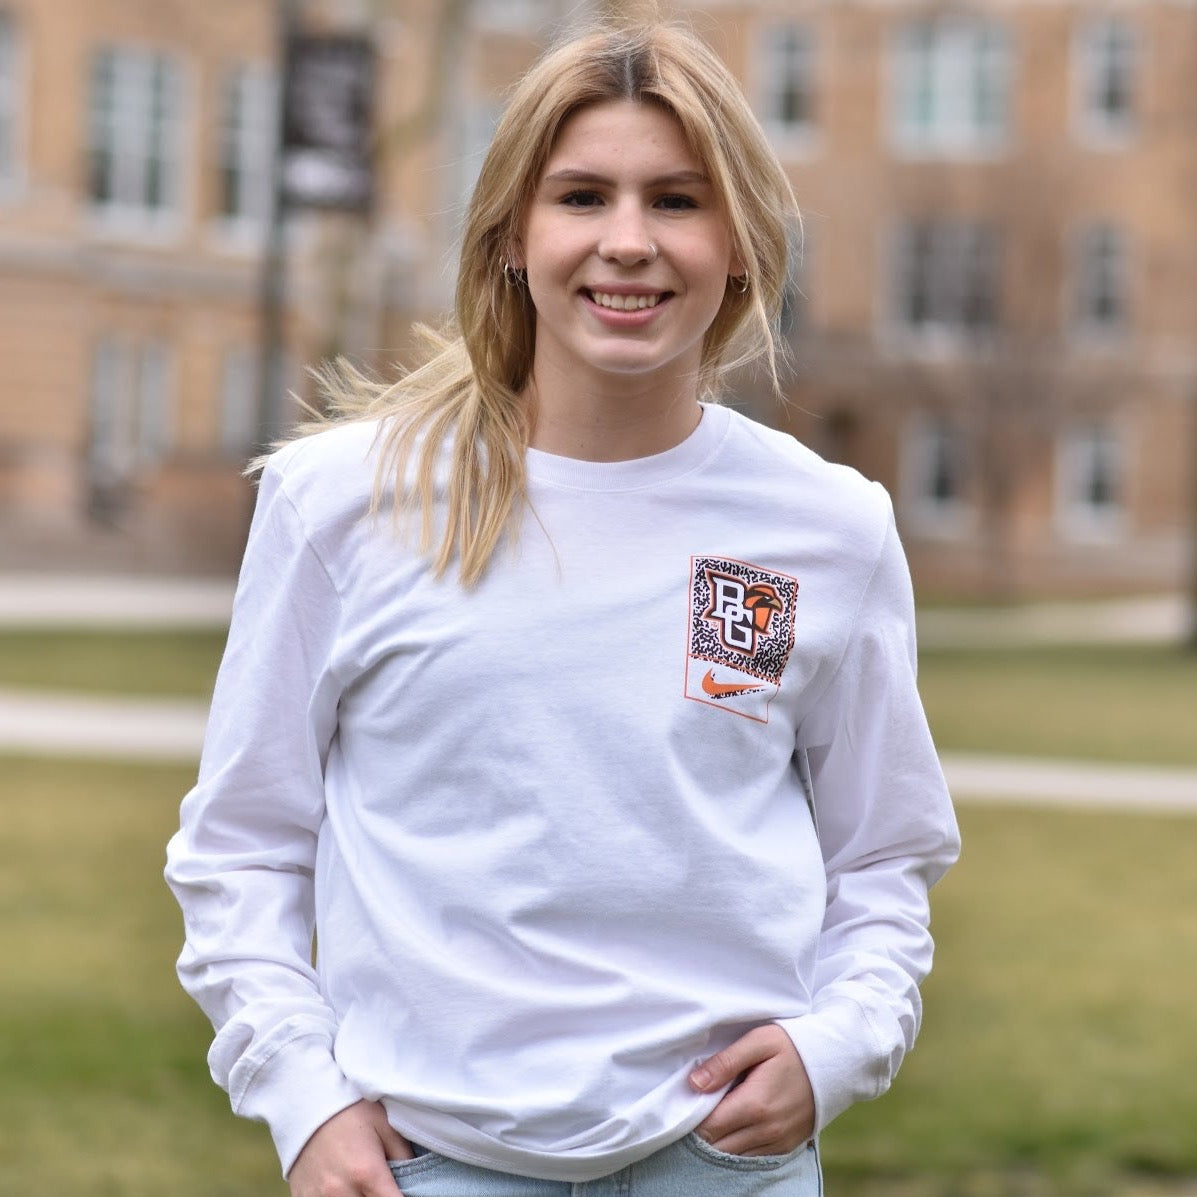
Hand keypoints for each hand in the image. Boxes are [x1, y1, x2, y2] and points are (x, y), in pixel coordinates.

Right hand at [288, 1100, 410, 1195]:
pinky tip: (343, 1187)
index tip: (406, 1192)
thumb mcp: (385, 1124)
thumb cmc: (350, 1111)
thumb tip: (416, 1179)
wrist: (305, 1103)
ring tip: (362, 1184)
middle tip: (382, 1185)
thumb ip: (404, 1155)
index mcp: (367, 1173)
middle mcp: (341, 1192)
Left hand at [689, 1024, 814, 1156]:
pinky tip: (733, 1128)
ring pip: (733, 1156)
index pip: (708, 1128)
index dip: (690, 1119)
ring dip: (718, 1142)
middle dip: (700, 1133)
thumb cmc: (794, 1045)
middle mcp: (767, 1130)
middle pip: (717, 1147)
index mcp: (755, 1105)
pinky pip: (752, 1157)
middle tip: (694, 1110)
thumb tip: (694, 1084)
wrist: (836, 1061)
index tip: (684, 1104)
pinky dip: (737, 1148)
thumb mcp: (759, 1042)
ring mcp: (778, 1141)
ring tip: (713, 1117)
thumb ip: (725, 1062)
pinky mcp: (786, 1147)